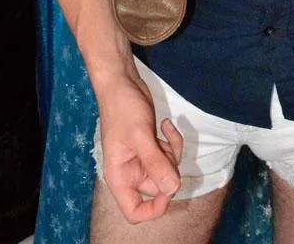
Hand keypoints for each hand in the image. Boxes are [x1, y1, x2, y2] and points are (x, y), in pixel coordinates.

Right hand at [98, 74, 182, 223]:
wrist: (121, 82)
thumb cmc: (123, 108)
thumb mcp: (140, 135)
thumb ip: (155, 162)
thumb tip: (173, 189)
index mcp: (120, 177)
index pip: (135, 212)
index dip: (154, 208)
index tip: (168, 187)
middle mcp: (130, 173)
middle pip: (157, 189)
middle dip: (168, 168)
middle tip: (166, 146)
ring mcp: (140, 159)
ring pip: (166, 170)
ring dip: (173, 152)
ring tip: (166, 129)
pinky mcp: (150, 146)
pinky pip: (167, 155)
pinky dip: (172, 142)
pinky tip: (166, 124)